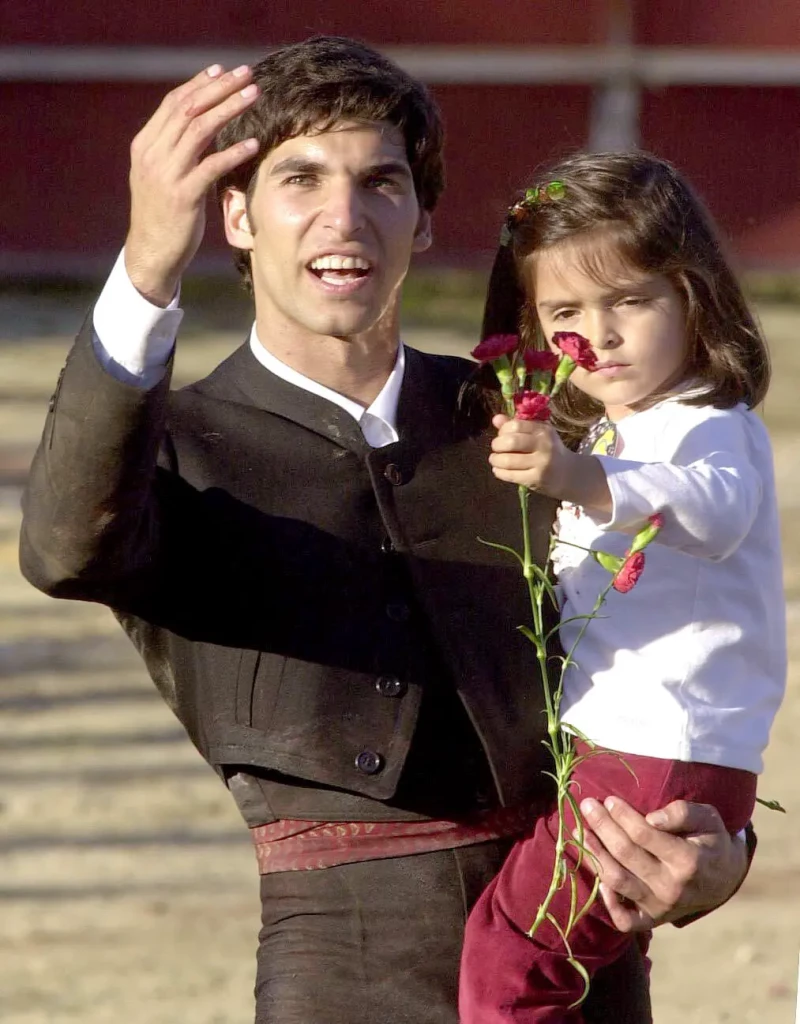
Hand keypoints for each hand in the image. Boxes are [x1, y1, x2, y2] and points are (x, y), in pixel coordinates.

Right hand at [125, 64, 260, 304]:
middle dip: (220, 88)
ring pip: (200, 130)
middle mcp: (153, 154)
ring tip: (253, 96)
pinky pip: (211, 167)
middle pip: (189, 109)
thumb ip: (175, 149)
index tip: (222, 71)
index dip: (199, 84)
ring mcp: (167, 174)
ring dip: (229, 109)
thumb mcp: (161, 175)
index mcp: (145, 145)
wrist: (151, 252)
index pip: (174, 103)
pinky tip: (253, 144)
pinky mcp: (183, 196)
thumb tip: (201, 125)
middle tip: (247, 74)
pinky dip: (233, 152)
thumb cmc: (162, 214)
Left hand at [488, 414, 611, 511]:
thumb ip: (516, 425)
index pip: (515, 425)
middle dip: (497, 445)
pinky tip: (498, 470)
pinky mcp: (536, 479)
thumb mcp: (537, 434)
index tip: (502, 435)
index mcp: (543, 430)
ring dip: (495, 460)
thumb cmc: (548, 450)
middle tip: (496, 448)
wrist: (568, 473)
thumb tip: (496, 419)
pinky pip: (511, 475)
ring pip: (508, 460)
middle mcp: (544, 445)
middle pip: (511, 442)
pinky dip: (499, 472)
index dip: (503, 430)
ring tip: (495, 460)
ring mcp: (541, 463)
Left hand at [579, 796, 748, 931]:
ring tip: (581, 831)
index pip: (644, 835)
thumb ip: (682, 813)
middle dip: (602, 826)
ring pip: (617, 881)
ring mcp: (661, 907)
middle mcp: (672, 888)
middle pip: (625, 854)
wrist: (725, 878)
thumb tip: (651, 818)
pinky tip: (598, 877)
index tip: (608, 799)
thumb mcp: (708, 818)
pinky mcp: (654, 920)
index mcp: (688, 861)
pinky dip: (608, 902)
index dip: (622, 815)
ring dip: (594, 854)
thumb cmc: (711, 840)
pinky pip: (625, 920)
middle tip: (587, 805)